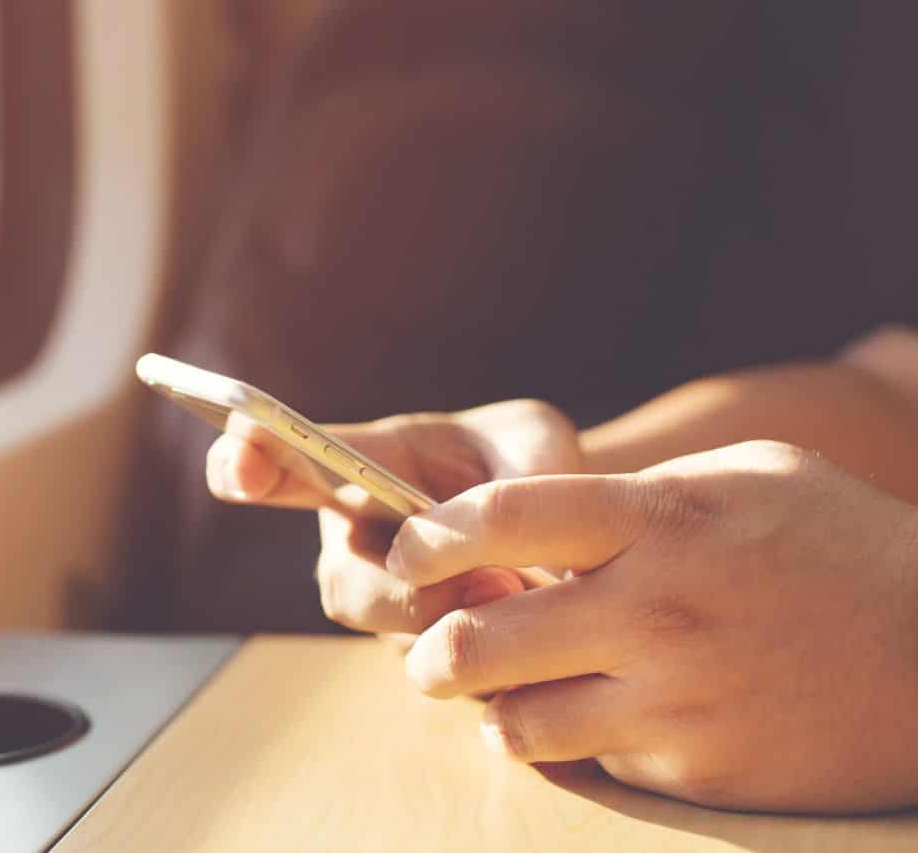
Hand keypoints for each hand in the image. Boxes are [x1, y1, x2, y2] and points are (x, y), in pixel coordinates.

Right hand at [204, 399, 580, 633]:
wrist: (569, 524)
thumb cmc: (528, 463)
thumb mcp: (533, 440)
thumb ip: (522, 472)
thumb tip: (519, 539)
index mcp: (362, 467)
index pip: (284, 464)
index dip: (246, 465)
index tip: (239, 468)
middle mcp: (359, 544)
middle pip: (346, 587)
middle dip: (399, 596)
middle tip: (482, 578)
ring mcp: (392, 609)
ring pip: (399, 642)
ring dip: (460, 628)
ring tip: (527, 594)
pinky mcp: (436, 660)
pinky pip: (451, 679)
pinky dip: (496, 662)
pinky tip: (542, 636)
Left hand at [388, 440, 917, 812]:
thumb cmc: (840, 547)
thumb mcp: (746, 479)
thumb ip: (636, 493)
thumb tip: (537, 517)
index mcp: (660, 520)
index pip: (500, 516)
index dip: (429, 535)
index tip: (408, 550)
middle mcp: (655, 610)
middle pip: (478, 640)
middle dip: (428, 652)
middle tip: (427, 652)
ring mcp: (675, 699)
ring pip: (517, 722)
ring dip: (492, 711)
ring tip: (501, 696)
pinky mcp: (695, 770)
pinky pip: (592, 763)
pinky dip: (573, 747)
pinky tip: (593, 722)